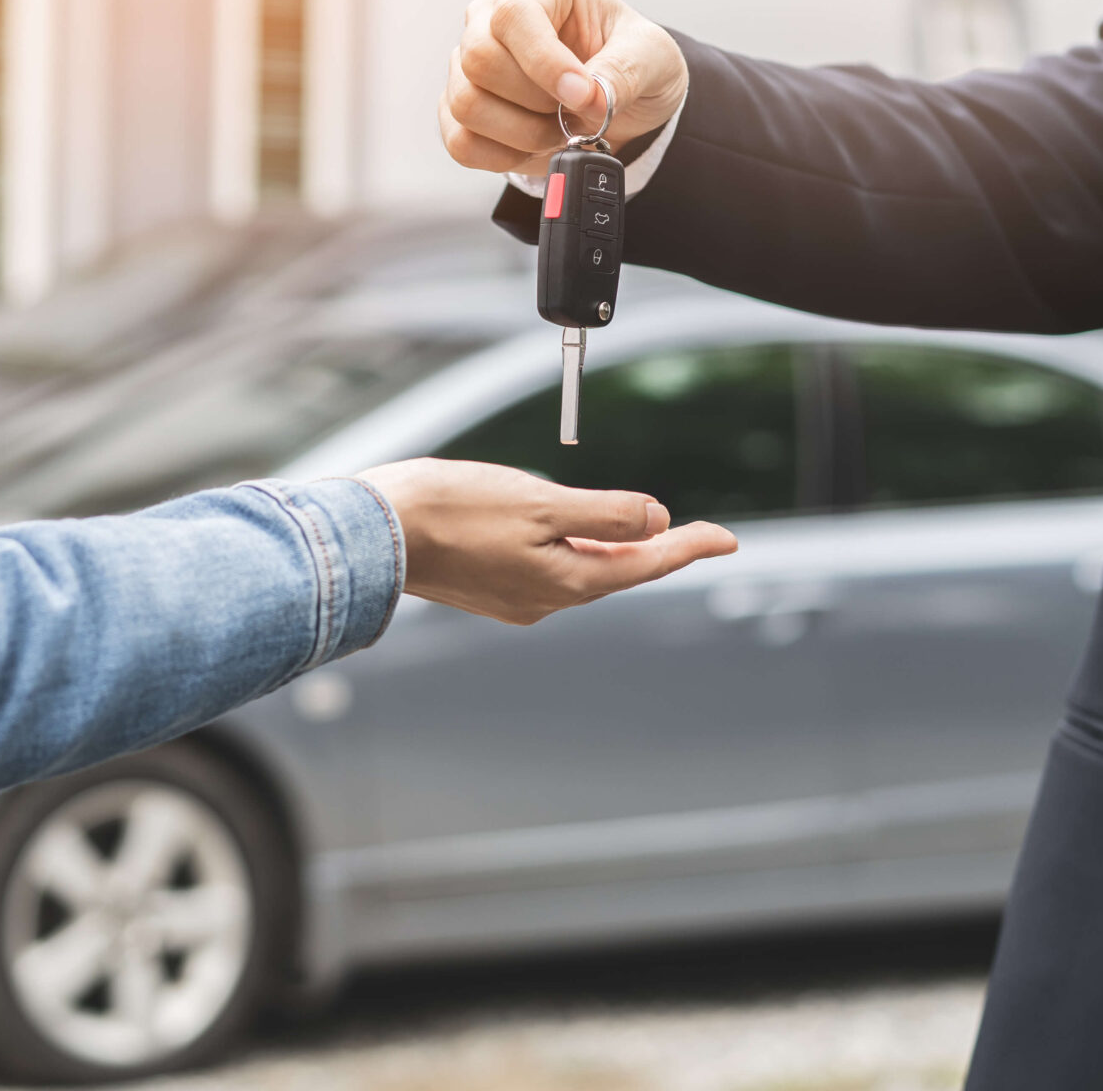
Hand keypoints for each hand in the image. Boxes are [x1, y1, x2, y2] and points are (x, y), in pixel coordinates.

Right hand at [358, 458, 736, 625]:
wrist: (374, 533)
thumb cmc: (453, 509)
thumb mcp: (541, 502)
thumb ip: (605, 513)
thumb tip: (658, 518)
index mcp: (565, 582)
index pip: (648, 562)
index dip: (691, 546)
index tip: (728, 539)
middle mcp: (544, 600)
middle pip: (618, 571)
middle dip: (656, 550)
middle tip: (696, 535)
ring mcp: (515, 598)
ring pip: (583, 570)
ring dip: (613, 548)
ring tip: (642, 529)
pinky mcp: (490, 587)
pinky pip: (550, 569)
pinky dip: (574, 549)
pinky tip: (572, 533)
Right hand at [440, 0, 687, 175]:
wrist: (622, 99)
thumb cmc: (631, 60)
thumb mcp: (653, 56)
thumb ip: (625, 70)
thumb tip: (590, 97)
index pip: (515, 15)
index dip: (545, 62)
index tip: (582, 95)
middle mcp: (490, 19)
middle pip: (479, 60)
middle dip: (535, 102)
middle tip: (576, 113)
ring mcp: (467, 65)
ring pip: (466, 103)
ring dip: (522, 133)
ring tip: (560, 131)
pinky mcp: (459, 111)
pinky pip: (461, 141)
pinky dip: (503, 156)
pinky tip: (535, 147)